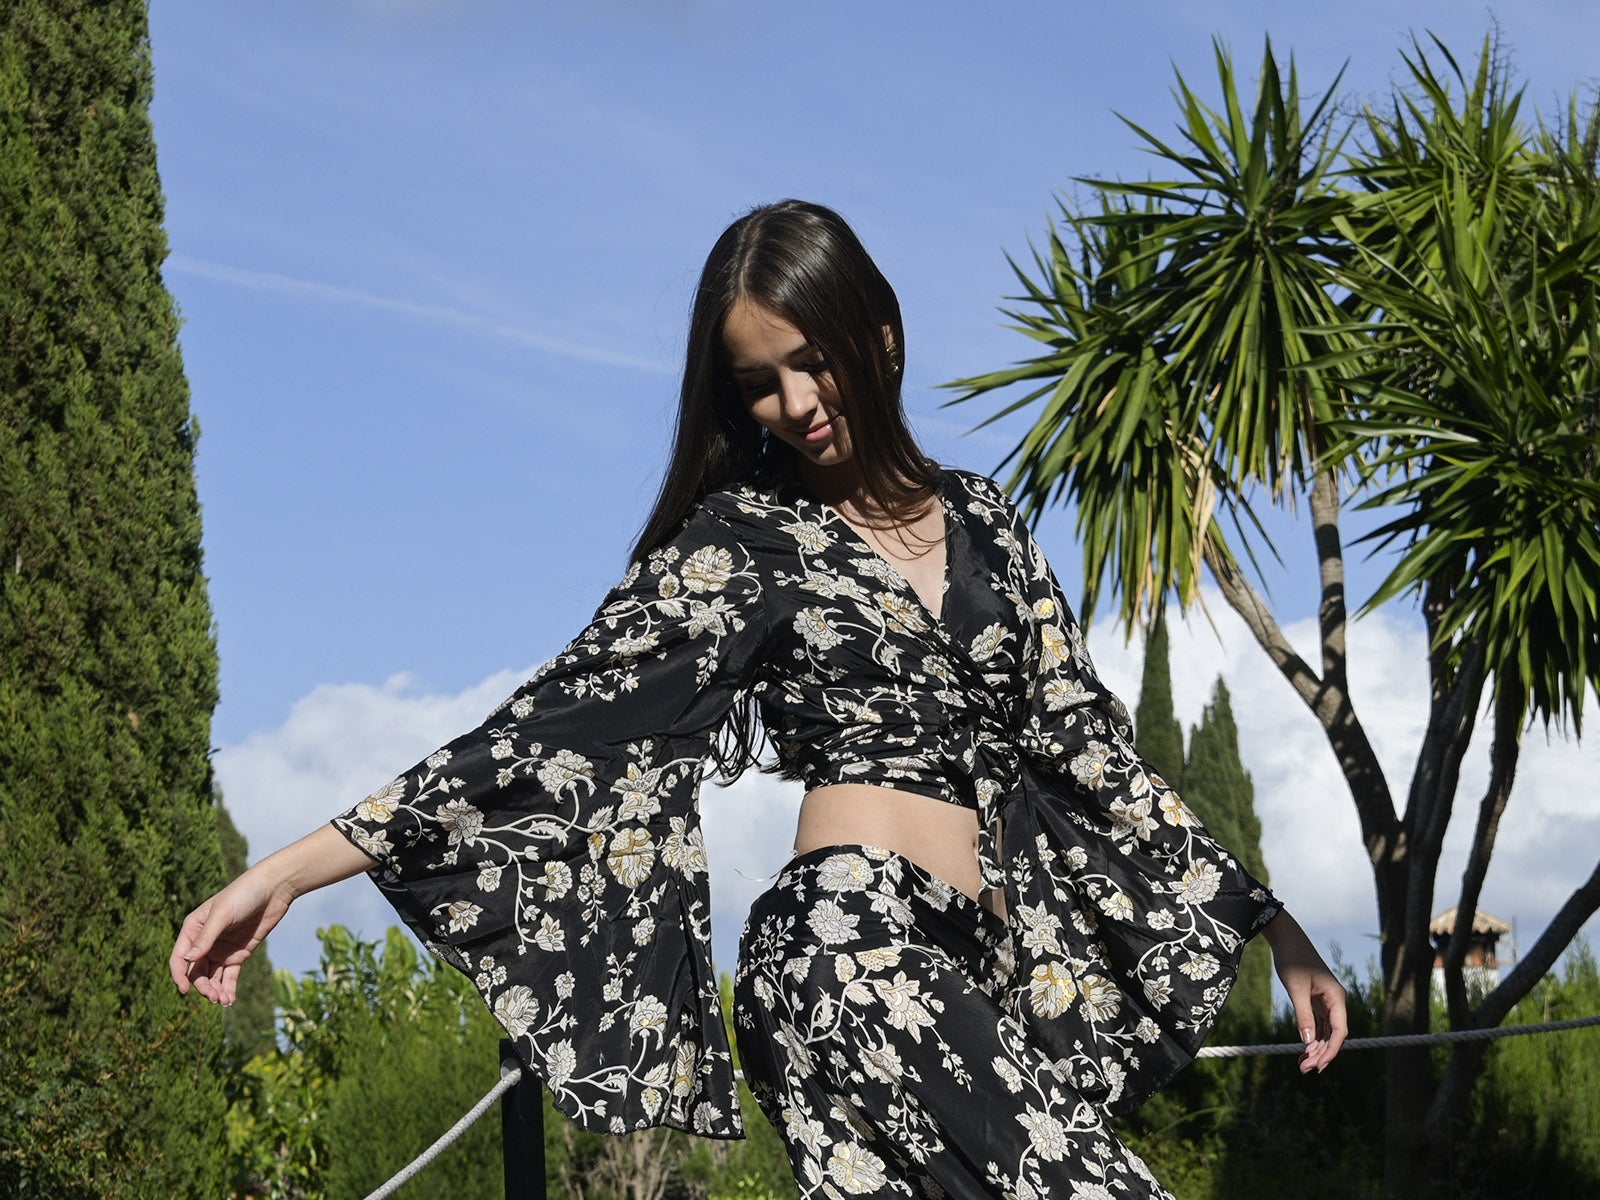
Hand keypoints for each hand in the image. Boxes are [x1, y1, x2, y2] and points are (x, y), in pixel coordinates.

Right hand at [169, 824, 378, 1004]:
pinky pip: (229, 976)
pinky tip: (229, 1000)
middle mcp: (205, 942)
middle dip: (202, 986)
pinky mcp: (239, 955)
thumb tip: (187, 959)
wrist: (274, 889)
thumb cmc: (244, 895)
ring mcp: (222, 949)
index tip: (185, 990)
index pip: (180, 957)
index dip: (179, 975)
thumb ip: (206, 937)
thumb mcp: (223, 914)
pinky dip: (228, 988)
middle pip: (196, 971)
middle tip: (213, 996)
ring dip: (215, 991)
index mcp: (194, 929)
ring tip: (223, 1001)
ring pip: (212, 977)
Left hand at [1261, 910, 1347, 1073]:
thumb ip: (1304, 1015)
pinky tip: (1304, 1049)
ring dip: (1316, 1048)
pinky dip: (1312, 1037)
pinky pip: (1318, 1024)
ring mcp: (1327, 1002)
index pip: (1339, 1031)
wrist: (1286, 939)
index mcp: (1337, 997)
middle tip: (1304, 1069)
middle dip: (1321, 1053)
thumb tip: (1308, 1042)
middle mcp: (1336, 1001)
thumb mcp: (1296, 988)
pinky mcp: (1316, 1001)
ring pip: (1326, 1032)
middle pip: (1333, 1035)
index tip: (1319, 1065)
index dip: (1331, 1050)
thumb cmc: (1292, 960)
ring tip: (1302, 1064)